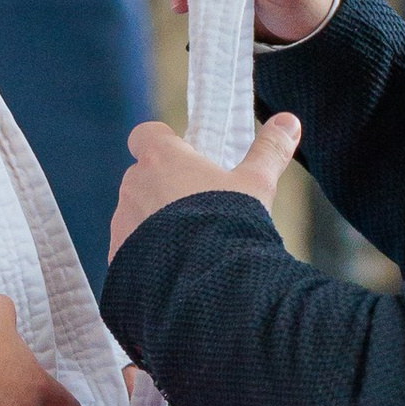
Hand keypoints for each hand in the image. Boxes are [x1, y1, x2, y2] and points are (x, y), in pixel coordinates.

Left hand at [109, 111, 299, 259]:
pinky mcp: (116, 258)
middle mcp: (133, 186)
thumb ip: (268, 151)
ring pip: (135, 215)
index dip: (162, 144)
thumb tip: (289, 121)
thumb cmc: (229, 225)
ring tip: (190, 247)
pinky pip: (129, 250)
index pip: (145, 135)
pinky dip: (147, 256)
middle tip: (198, 210)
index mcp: (161, 159)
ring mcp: (121, 223)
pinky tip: (174, 271)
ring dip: (154, 225)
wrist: (204, 284)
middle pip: (143, 178)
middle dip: (164, 190)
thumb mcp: (256, 185)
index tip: (183, 158)